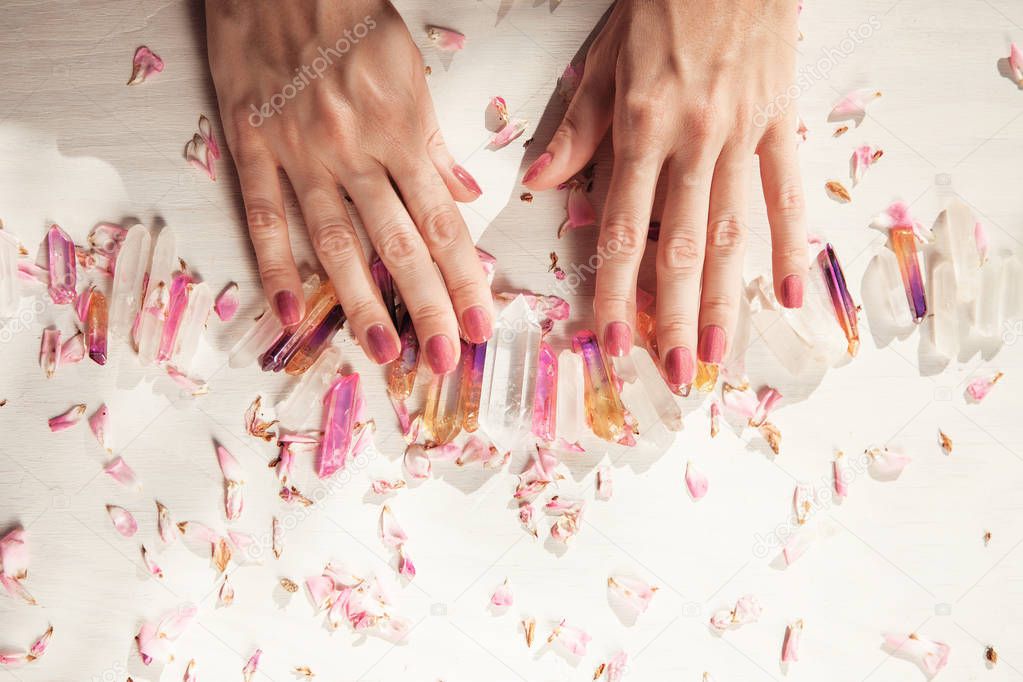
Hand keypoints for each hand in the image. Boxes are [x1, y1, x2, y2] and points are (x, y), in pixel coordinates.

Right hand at [206, 0, 492, 371]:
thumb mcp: (409, 72)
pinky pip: (262, 214)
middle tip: (445, 359)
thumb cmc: (350, 18)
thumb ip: (431, 141)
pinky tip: (287, 313)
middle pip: (399, 243)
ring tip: (384, 353)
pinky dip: (274, 266)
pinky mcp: (251, 144)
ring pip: (336, 241)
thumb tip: (462, 194)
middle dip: (426, 306)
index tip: (481, 324)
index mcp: (401, 131)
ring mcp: (300, 152)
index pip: (443, 223)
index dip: (464, 279)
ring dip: (360, 302)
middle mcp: (355, 151)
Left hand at [524, 0, 806, 391]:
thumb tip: (539, 184)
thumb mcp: (603, 62)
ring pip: (732, 232)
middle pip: (680, 247)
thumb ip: (577, 130)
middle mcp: (692, 140)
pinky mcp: (779, 123)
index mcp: (640, 128)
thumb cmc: (660, 5)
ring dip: (726, 300)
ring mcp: (741, 135)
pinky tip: (790, 294)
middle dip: (673, 317)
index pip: (620, 229)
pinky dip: (792, 244)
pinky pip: (787, 192)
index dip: (614, 290)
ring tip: (719, 355)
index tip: (610, 341)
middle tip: (671, 375)